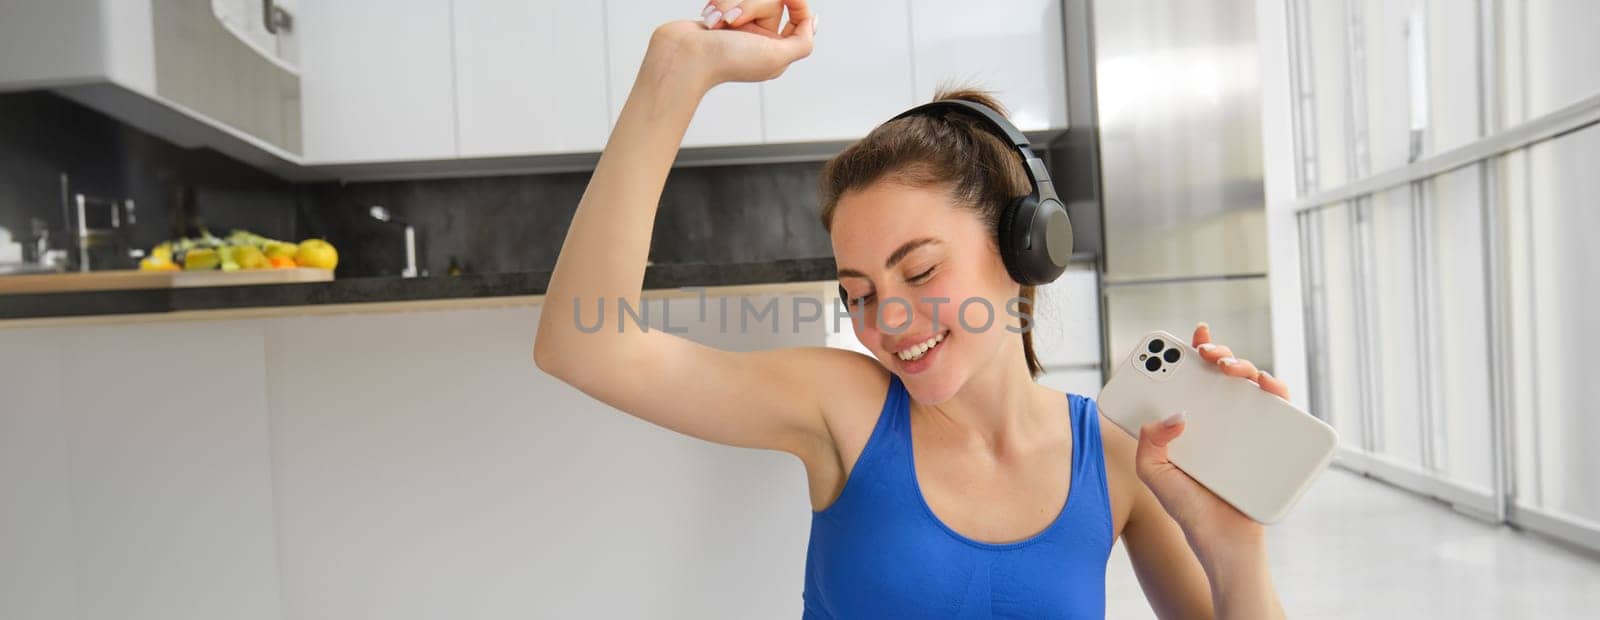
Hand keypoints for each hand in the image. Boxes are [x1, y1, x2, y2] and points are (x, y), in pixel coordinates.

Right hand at [648, 0, 816, 88]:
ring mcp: (739, 27)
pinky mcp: (719, 17)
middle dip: (751, 6)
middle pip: (771, 2)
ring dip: (730, 5)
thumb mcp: (776, 57)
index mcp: (777, 51)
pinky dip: (718, 5)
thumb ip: (802, 42)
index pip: (800, 18)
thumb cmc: (725, 61)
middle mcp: (760, 38)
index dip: (797, 3)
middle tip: (735, 23)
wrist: (682, 57)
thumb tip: (813, 22)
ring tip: (717, 23)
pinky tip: (709, 20)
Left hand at [1133, 323, 1287, 564]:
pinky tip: (1264, 385)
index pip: (1186, 382)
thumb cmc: (1189, 508)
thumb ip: (1150, 444)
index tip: (1175, 342)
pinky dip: (1276, 390)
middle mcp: (1217, 421)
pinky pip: (1279, 409)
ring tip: (1226, 367)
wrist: (1224, 541)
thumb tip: (1171, 415)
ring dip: (1241, 365)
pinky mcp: (1271, 440)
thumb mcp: (1156, 475)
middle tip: (1203, 353)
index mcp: (1188, 424)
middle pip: (1218, 376)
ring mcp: (1245, 429)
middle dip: (1212, 354)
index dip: (1183, 357)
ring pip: (1248, 385)